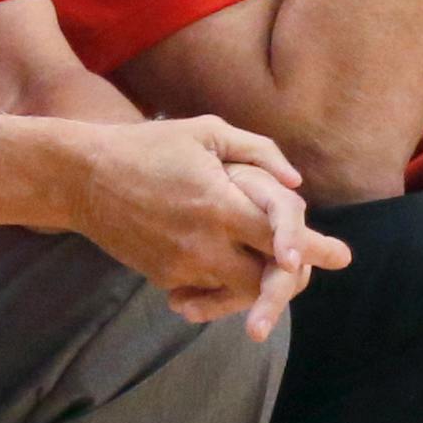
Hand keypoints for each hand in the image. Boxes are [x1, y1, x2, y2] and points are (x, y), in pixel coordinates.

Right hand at [71, 116, 350, 340]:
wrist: (82, 177)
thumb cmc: (149, 145)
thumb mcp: (206, 132)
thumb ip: (258, 153)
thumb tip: (297, 184)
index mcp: (219, 204)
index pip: (280, 238)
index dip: (313, 248)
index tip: (340, 256)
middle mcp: (203, 243)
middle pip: (264, 280)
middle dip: (289, 277)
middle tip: (306, 266)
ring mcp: (181, 266)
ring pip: (236, 290)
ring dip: (257, 280)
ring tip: (271, 263)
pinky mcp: (162, 278)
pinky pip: (206, 288)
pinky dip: (221, 279)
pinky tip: (226, 260)